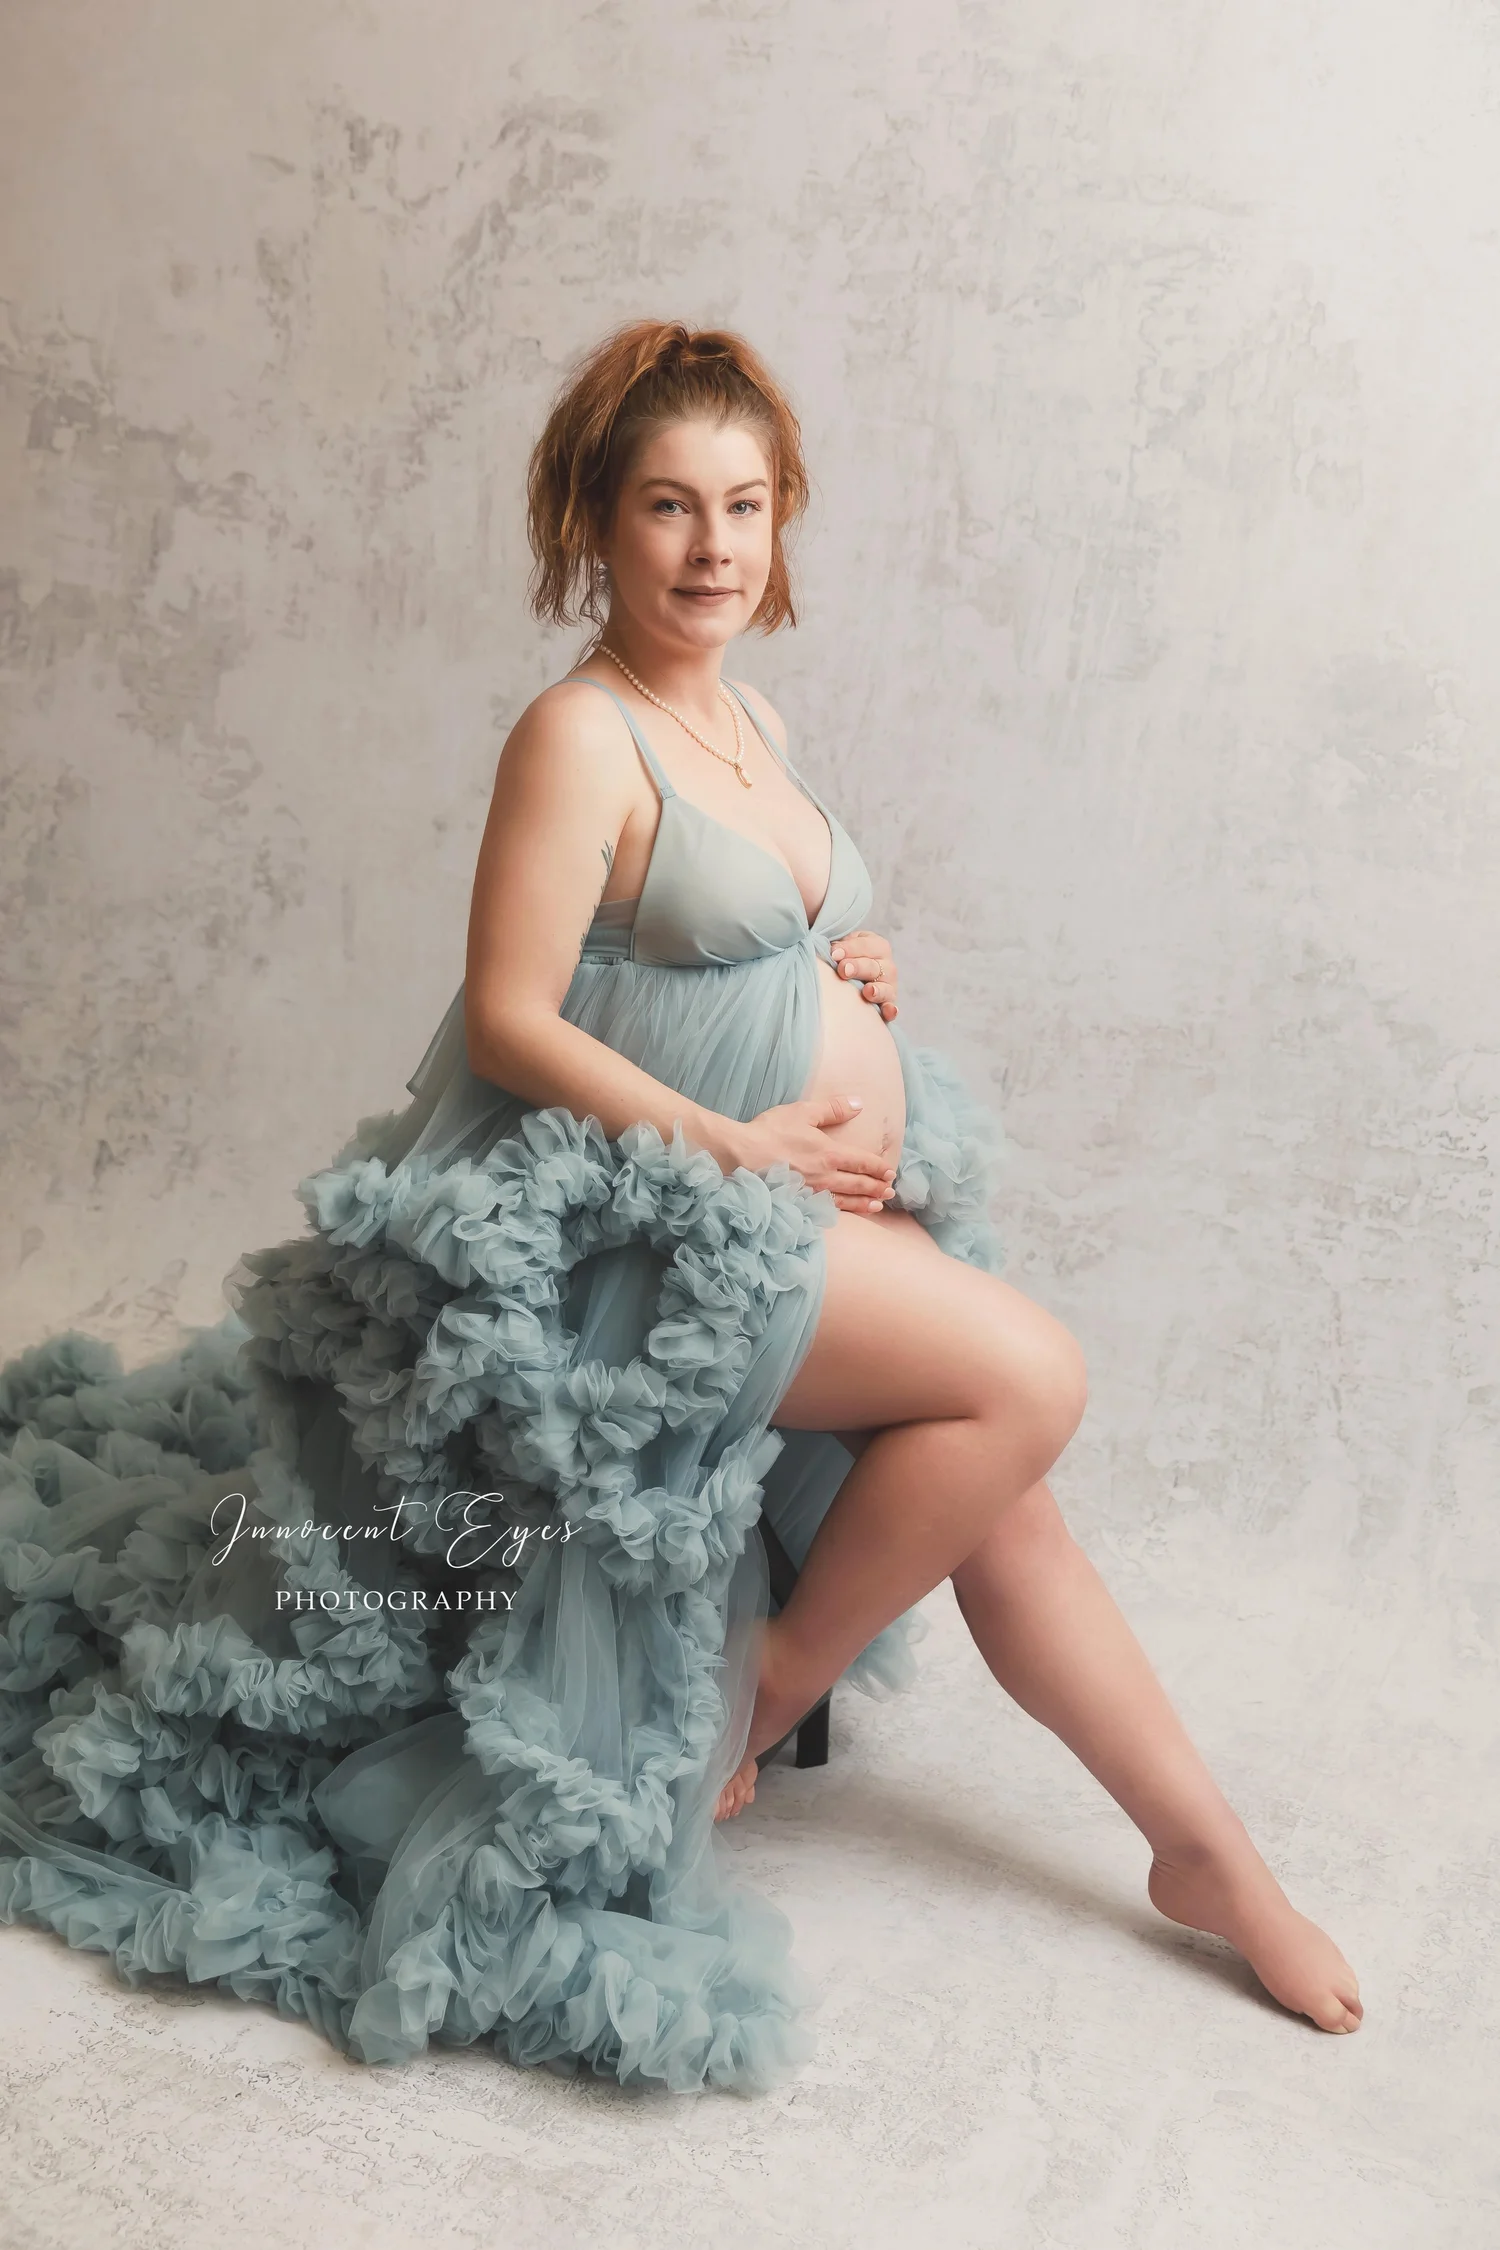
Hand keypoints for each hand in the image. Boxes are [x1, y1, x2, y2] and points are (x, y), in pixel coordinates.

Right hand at [736, 1094, 897, 1213]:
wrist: (741, 1156)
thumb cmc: (770, 1132)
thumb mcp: (802, 1112)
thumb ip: (833, 1108)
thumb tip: (859, 1104)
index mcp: (830, 1153)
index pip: (862, 1162)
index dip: (878, 1167)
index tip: (890, 1172)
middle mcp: (826, 1176)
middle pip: (858, 1184)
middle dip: (877, 1187)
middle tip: (891, 1192)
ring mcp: (813, 1192)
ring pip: (846, 1200)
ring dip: (865, 1203)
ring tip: (878, 1205)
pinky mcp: (800, 1202)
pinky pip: (827, 1209)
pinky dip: (843, 1211)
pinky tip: (847, 1212)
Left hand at [828, 929, 898, 1020]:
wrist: (851, 976)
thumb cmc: (845, 957)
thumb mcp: (844, 946)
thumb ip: (840, 948)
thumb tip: (832, 953)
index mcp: (877, 946)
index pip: (865, 946)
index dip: (849, 949)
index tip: (834, 954)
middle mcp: (887, 966)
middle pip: (873, 967)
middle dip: (858, 967)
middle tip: (843, 969)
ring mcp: (889, 986)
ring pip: (885, 987)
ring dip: (877, 990)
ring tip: (868, 991)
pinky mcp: (888, 1003)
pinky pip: (891, 1007)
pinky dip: (891, 1010)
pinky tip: (888, 1012)